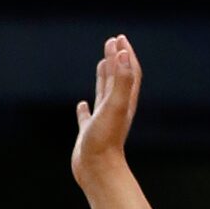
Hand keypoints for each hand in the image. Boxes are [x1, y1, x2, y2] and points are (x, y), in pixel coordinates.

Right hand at [72, 35, 140, 188]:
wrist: (96, 169)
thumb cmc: (105, 139)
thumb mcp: (115, 105)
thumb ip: (122, 79)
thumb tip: (122, 53)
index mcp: (125, 100)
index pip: (129, 70)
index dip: (125, 54)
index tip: (119, 38)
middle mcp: (116, 108)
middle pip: (119, 78)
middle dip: (116, 59)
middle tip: (112, 42)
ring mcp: (102, 120)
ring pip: (105, 93)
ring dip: (104, 77)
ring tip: (101, 63)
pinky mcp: (89, 133)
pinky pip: (87, 116)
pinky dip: (85, 108)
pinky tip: (81, 103)